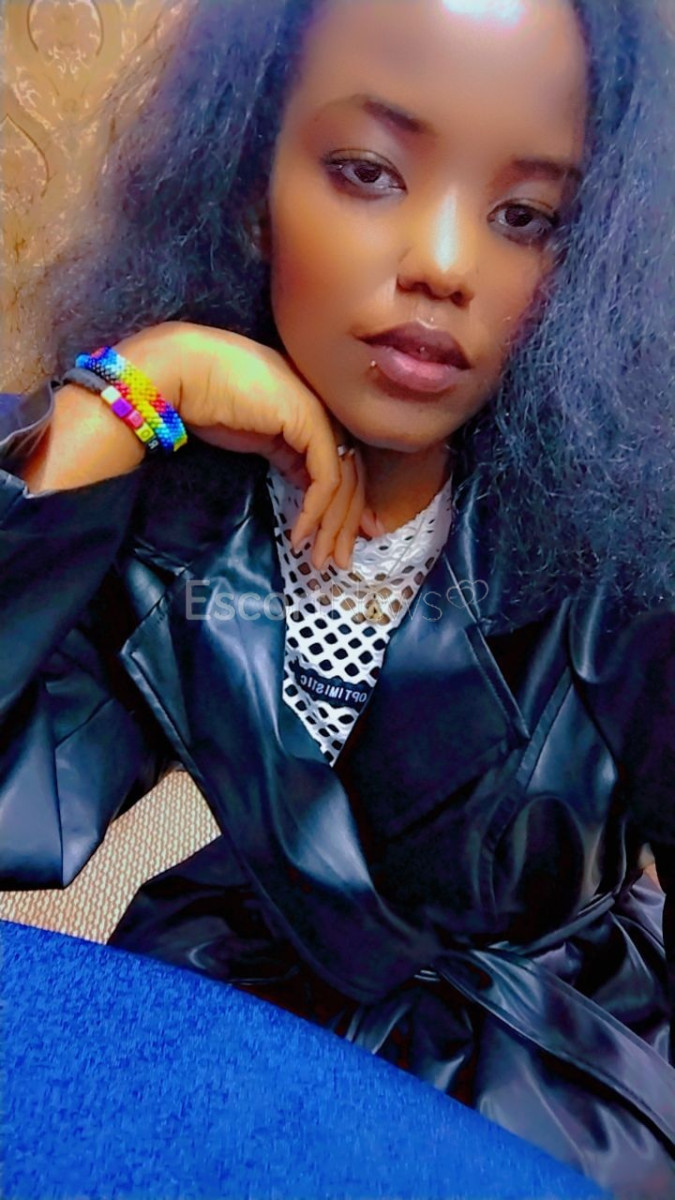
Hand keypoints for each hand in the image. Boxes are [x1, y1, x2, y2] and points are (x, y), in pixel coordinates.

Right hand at [167, 323, 366, 566]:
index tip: (332, 543)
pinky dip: (315, 511)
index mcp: (315, 411)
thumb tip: (305, 484)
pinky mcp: (311, 422)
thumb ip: (287, 456)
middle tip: (335, 562)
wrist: (185, 371)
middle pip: (352, 477)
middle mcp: (325, 410)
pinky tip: (299, 534)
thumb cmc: (208, 399)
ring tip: (319, 559)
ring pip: (344, 482)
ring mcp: (321, 413)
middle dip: (344, 526)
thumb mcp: (258, 437)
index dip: (342, 508)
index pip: (342, 465)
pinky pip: (325, 479)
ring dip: (332, 527)